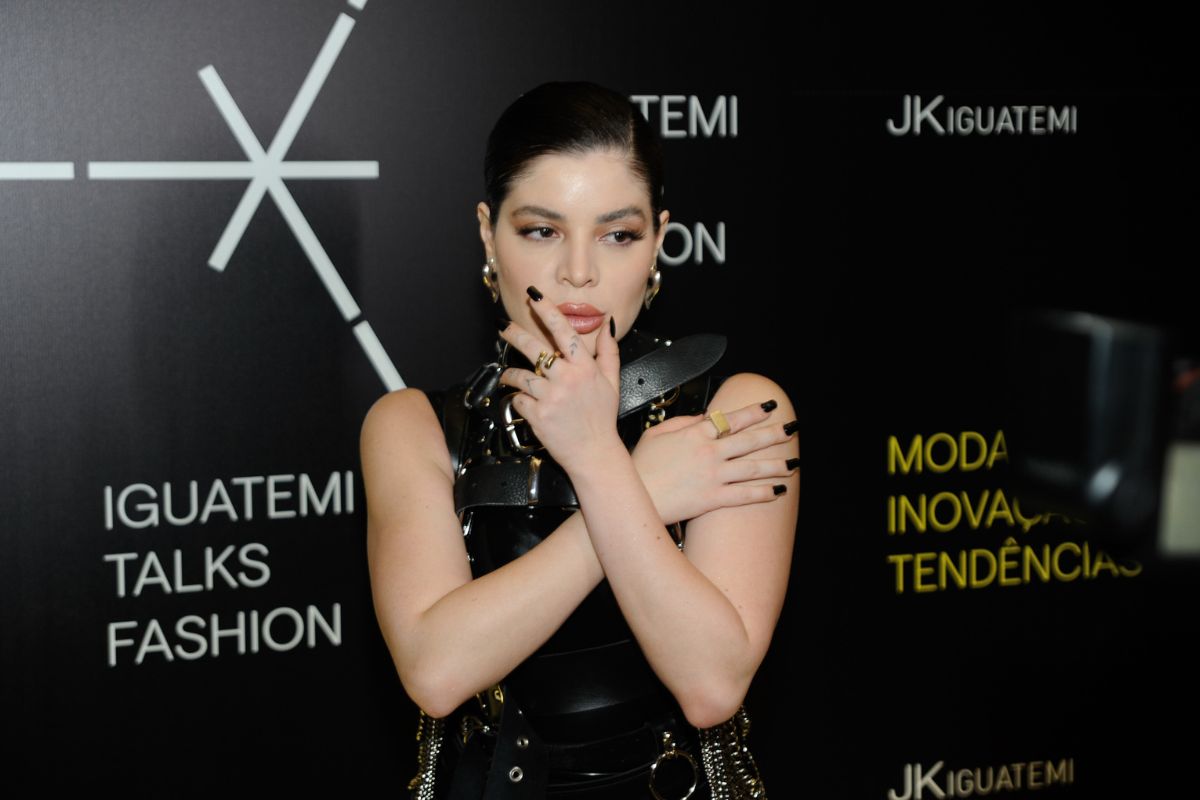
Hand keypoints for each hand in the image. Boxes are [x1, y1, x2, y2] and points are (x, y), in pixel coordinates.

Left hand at [496, 287, 624, 474]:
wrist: (594, 453)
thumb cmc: (602, 418)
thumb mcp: (612, 382)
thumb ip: (609, 351)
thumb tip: (608, 325)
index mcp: (586, 367)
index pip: (563, 331)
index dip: (547, 311)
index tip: (534, 296)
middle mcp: (567, 378)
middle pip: (534, 347)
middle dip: (515, 334)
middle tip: (503, 327)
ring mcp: (551, 397)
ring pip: (520, 375)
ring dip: (511, 374)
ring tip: (509, 375)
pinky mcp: (537, 414)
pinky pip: (518, 399)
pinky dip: (518, 400)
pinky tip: (524, 402)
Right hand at [632, 401, 797, 525]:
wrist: (632, 496)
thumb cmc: (640, 465)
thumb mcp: (655, 433)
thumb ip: (682, 423)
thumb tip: (703, 418)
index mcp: (695, 433)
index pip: (732, 418)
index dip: (754, 411)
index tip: (770, 406)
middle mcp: (709, 452)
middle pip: (749, 440)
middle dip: (774, 434)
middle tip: (792, 428)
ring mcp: (713, 476)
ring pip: (753, 468)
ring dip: (776, 464)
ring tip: (794, 463)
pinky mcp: (712, 499)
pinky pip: (744, 494)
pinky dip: (763, 492)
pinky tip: (778, 490)